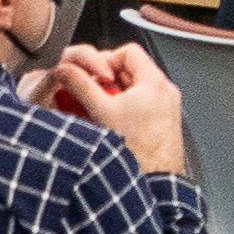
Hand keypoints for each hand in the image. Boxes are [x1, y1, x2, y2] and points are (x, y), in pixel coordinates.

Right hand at [32, 41, 186, 176]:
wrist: (158, 182)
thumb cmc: (139, 151)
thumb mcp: (101, 112)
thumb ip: (81, 86)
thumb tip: (65, 70)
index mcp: (155, 82)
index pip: (128, 51)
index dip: (105, 59)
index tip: (91, 75)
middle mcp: (166, 92)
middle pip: (131, 71)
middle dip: (106, 80)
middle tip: (90, 93)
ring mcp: (167, 108)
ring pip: (135, 91)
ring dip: (113, 96)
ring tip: (98, 111)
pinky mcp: (165, 124)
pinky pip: (142, 107)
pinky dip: (124, 110)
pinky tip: (110, 125)